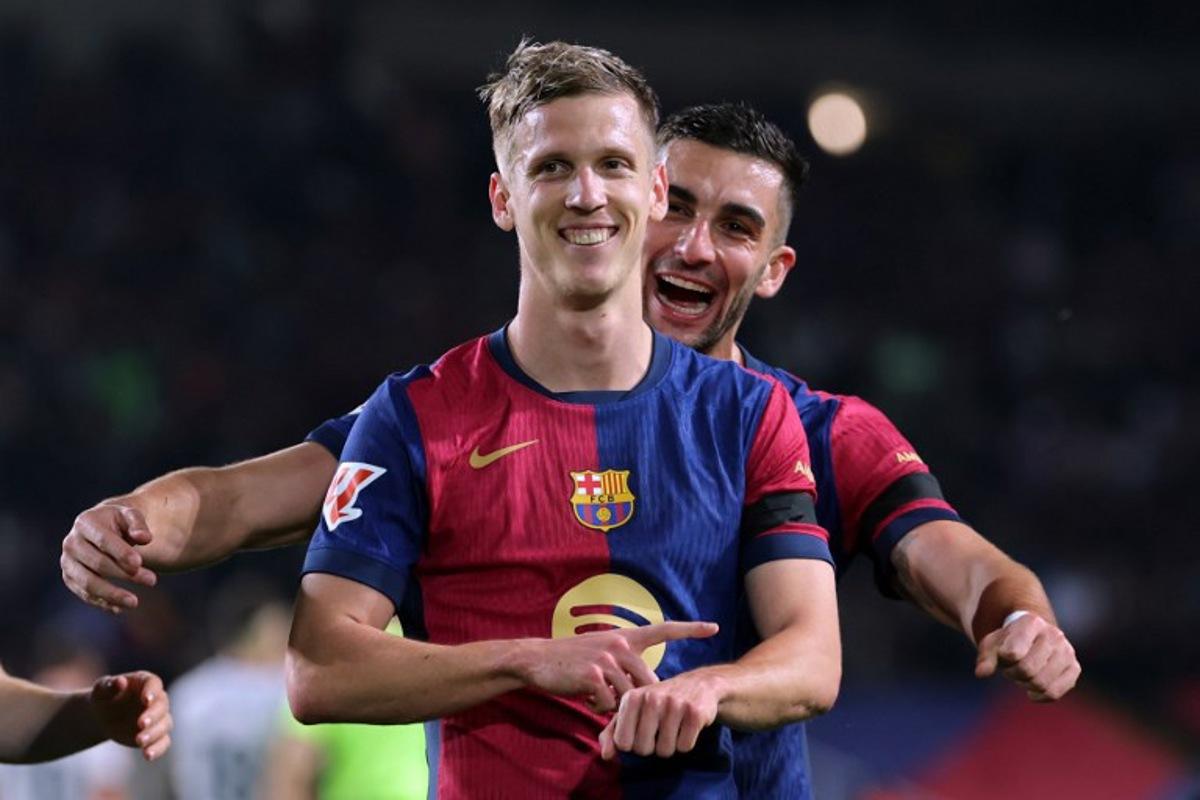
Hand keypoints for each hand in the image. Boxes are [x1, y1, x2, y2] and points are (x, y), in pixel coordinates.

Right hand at [61, 504, 157, 612]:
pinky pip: (84, 594)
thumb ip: (138, 524)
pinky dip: (101, 602)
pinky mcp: (70, 578)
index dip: (121, 552)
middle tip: (152, 580)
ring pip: (88, 583)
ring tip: (134, 602)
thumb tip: (144, 538)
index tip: (139, 563)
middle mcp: (71, 542)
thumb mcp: (130, 515)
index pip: (103, 540)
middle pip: (98, 563)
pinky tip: (119, 608)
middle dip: (125, 574)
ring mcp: (68, 562)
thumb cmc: (120, 522)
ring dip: (112, 594)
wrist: (101, 528)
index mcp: (85, 522)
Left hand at [91, 671, 172, 760]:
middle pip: (162, 705)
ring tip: (139, 741)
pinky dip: (158, 749)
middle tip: (140, 724)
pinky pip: (163, 742)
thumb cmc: (103, 698)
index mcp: (145, 682)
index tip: (146, 700)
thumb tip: (120, 682)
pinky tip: (147, 755)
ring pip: (165, 724)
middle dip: (153, 715)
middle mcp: (156, 699)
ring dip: (154, 733)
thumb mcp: (100, 690)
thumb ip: (109, 685)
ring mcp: (158, 718)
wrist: (103, 716)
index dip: (152, 691)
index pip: (154, 683)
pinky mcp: (155, 735)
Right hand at [517, 621, 717, 712]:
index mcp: (625, 637)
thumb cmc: (572, 661)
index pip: (663, 630)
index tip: (714, 627)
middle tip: (612, 697)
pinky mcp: (594, 674)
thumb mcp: (602, 654)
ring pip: (629, 695)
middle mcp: (620, 643)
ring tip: (593, 693)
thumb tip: (646, 690)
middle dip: (638, 698)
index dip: (690, 629)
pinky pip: (609, 703)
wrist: (538, 660)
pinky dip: (598, 707)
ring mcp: (607, 658)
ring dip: (613, 703)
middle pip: (650, 682)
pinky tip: (584, 695)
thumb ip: (625, 665)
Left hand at [599, 670, 722, 759]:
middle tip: (659, 730)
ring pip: (665, 751)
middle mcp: (651, 699)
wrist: (698, 684)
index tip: (641, 732)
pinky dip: (686, 742)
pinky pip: (685, 747)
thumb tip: (606, 756)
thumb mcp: (632, 710)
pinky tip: (686, 726)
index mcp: (631, 698)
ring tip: (673, 727)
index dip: (633, 744)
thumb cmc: (659, 701)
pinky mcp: (695, 713)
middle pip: (644, 749)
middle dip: (652, 746)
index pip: (623, 743)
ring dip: (670, 745)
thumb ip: (613, 732)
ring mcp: (674, 704)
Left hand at [975, 613, 1080, 700]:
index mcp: (1031, 622)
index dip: (1003, 659)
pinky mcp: (1074, 668)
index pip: (1013, 653)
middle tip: (1011, 668)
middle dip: (1013, 674)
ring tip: (1023, 674)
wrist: (1033, 635)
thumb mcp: (992, 644)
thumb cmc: (1008, 640)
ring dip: (1025, 684)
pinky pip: (1054, 693)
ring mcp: (1066, 651)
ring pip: (1041, 683)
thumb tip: (981, 673)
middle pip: (1027, 670)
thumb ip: (985, 657)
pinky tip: (1032, 691)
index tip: (1003, 654)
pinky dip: (1040, 696)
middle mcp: (1053, 634)